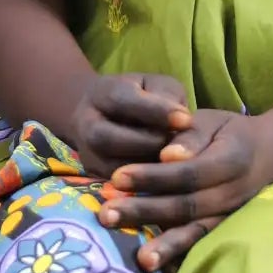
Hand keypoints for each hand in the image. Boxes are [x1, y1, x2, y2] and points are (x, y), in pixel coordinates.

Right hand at [61, 72, 193, 178]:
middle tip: (177, 147)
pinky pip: (119, 186)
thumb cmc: (144, 97)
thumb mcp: (157, 86)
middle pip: (107, 138)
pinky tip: (168, 179)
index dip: (155, 111)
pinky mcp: (96, 175)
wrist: (110, 114)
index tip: (186, 119)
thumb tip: (183, 124)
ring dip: (147, 168)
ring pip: (112, 167)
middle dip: (146, 144)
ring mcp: (87, 152)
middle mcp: (86, 123)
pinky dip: (145, 184)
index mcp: (102, 93)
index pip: (122, 100)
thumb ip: (168, 99)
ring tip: (176, 163)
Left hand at [99, 111, 272, 272]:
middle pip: (187, 206)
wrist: (270, 155)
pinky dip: (183, 258)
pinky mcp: (227, 230)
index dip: (152, 177)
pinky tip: (160, 270)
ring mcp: (232, 216)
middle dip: (144, 211)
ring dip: (165, 246)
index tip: (117, 177)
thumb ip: (190, 136)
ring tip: (138, 259)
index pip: (187, 172)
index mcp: (230, 161)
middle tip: (105, 214)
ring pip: (197, 232)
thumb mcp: (211, 122)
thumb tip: (167, 156)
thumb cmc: (228, 133)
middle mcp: (233, 193)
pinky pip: (203, 246)